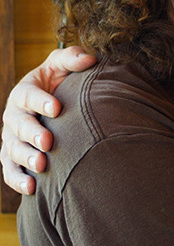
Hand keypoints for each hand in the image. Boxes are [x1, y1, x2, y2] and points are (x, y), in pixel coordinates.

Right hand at [1, 46, 96, 193]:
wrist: (53, 108)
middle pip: (19, 126)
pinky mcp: (13, 159)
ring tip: (41, 165)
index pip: (28, 96)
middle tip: (48, 141)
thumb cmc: (59, 83)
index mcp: (24, 92)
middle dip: (32, 134)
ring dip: (26, 158)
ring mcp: (11, 139)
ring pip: (13, 150)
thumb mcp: (62, 65)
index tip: (57, 108)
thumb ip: (73, 58)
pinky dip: (18, 180)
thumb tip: (90, 58)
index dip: (40, 101)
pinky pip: (10, 171)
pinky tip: (32, 188)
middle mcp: (14, 116)